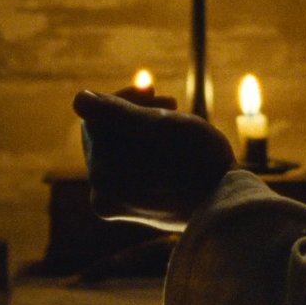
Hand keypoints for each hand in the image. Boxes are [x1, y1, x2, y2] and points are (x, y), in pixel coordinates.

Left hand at [72, 88, 235, 231]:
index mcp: (103, 168)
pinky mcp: (122, 210)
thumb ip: (116, 111)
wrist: (226, 204)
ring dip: (140, 133)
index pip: (96, 115)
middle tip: (171, 107)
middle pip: (104, 133)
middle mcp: (99, 189)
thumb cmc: (200, 160)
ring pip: (115, 148)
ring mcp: (109, 201)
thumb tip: (79, 100)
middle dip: (133, 117)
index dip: (126, 98)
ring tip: (172, 133)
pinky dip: (140, 155)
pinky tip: (167, 154)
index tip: (157, 94)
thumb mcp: (162, 125)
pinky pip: (121, 168)